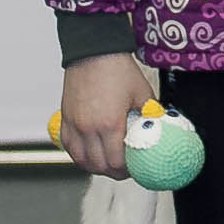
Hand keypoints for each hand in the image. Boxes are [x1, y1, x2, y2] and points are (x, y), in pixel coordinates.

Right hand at [58, 54, 155, 180]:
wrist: (94, 50)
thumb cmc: (118, 69)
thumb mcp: (142, 92)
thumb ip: (150, 114)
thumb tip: (158, 127)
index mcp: (110, 124)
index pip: (116, 162)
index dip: (127, 171)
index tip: (135, 168)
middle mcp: (89, 128)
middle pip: (98, 166)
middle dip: (113, 173)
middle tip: (124, 170)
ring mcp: (74, 125)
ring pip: (81, 160)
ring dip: (95, 166)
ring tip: (107, 164)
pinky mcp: (65, 119)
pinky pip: (69, 147)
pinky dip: (79, 155)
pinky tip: (89, 153)